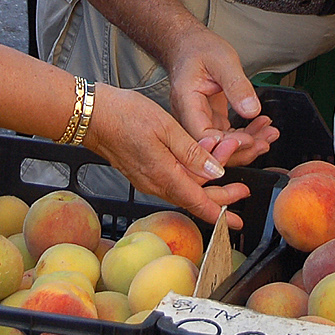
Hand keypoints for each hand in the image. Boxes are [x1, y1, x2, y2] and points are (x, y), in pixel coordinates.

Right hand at [82, 83, 254, 227]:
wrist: (92, 115)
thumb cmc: (125, 116)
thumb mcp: (166, 128)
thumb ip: (192, 152)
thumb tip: (215, 172)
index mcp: (165, 175)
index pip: (198, 203)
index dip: (222, 212)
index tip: (238, 219)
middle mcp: (156, 184)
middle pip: (194, 199)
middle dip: (221, 198)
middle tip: (243, 189)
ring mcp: (148, 180)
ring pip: (184, 191)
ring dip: (206, 186)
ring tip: (227, 174)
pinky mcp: (143, 172)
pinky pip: (172, 182)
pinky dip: (190, 179)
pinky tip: (198, 168)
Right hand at [163, 25, 277, 167]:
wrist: (189, 44)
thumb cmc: (199, 49)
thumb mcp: (222, 61)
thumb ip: (237, 86)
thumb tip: (251, 110)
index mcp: (186, 102)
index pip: (203, 136)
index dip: (227, 144)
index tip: (250, 140)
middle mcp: (190, 116)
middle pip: (214, 146)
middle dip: (242, 148)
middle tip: (266, 141)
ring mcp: (200, 119)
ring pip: (223, 144)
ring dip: (248, 143)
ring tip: (270, 134)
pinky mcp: (210, 119)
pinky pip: (227, 134)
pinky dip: (246, 134)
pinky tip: (261, 126)